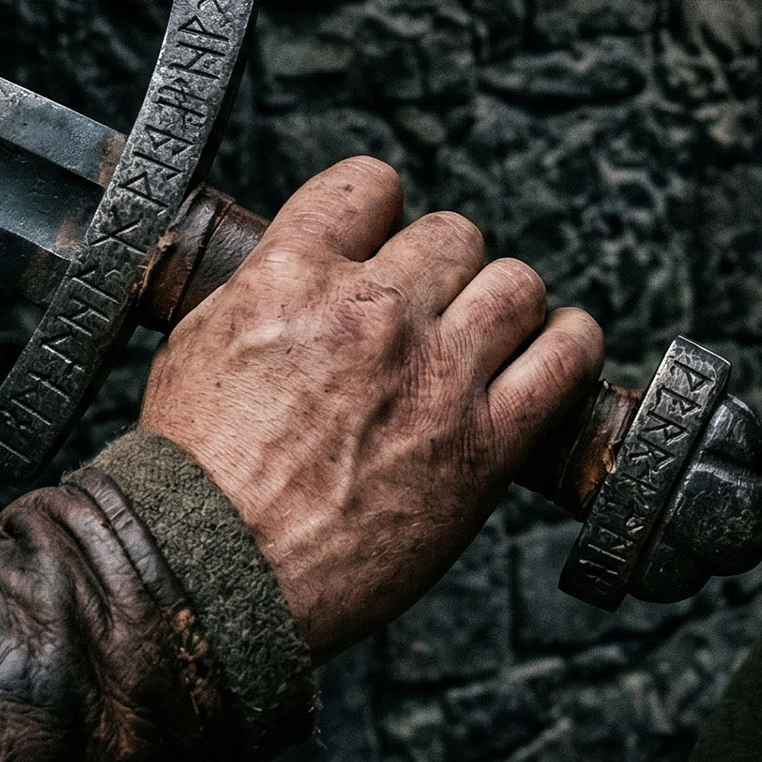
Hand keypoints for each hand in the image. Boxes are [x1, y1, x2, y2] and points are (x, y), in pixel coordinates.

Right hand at [139, 157, 603, 656]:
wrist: (212, 576)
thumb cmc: (192, 476)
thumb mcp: (198, 344)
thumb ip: (262, 289)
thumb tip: (300, 262)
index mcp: (295, 276)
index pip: (369, 185)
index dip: (378, 211)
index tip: (381, 240)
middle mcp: (374, 313)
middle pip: (452, 235)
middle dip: (439, 268)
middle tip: (424, 311)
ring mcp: (437, 376)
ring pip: (516, 282)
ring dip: (503, 302)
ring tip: (490, 333)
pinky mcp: (485, 445)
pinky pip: (566, 359)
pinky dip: (570, 344)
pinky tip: (556, 349)